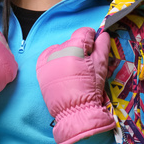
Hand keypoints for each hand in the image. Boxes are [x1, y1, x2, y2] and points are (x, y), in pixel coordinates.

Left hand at [36, 27, 114, 143]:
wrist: (74, 111)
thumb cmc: (90, 89)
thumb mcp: (101, 67)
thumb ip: (102, 47)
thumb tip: (103, 34)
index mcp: (74, 47)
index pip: (84, 32)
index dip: (92, 39)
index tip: (94, 48)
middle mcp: (58, 50)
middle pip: (72, 41)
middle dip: (80, 49)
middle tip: (86, 65)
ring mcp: (47, 59)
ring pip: (60, 49)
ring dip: (68, 54)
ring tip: (73, 71)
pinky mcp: (40, 69)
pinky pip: (47, 56)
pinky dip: (54, 59)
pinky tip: (61, 69)